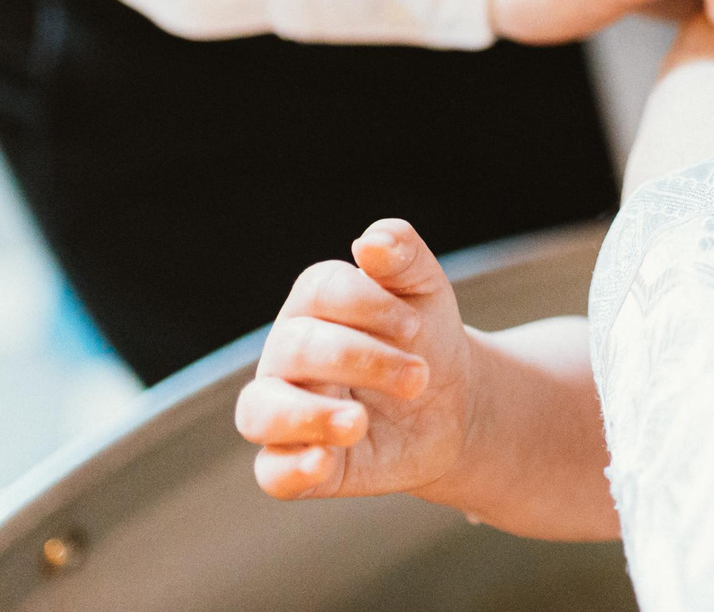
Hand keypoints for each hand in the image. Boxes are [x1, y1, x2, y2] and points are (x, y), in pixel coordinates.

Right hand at [236, 220, 475, 501]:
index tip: (415, 323)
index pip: (319, 290)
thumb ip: (402, 256)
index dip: (366, 302)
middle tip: (419, 376)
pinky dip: (291, 469)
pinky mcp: (301, 464)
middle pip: (295, 348)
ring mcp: (288, 412)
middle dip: (363, 358)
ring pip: (258, 412)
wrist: (454, 403)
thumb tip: (372, 241)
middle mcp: (287, 357)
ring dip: (307, 416)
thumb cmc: (427, 337)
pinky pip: (271, 472)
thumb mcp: (426, 291)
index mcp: (314, 305)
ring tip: (358, 422)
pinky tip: (325, 462)